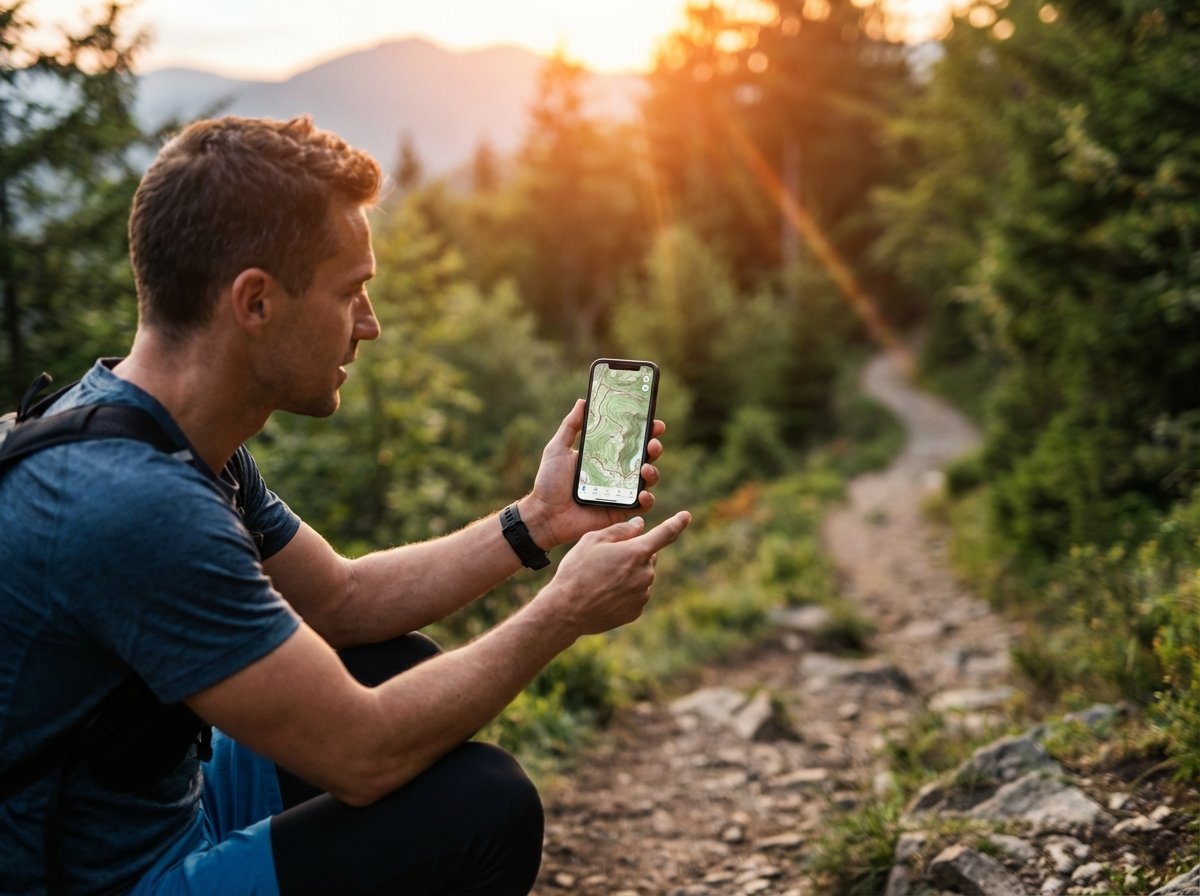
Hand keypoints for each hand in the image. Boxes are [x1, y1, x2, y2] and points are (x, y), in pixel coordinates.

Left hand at [522, 399, 665, 548]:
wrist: (545, 514)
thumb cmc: (549, 482)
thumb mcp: (557, 449)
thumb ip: (570, 426)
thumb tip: (583, 401)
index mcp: (605, 455)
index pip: (630, 439)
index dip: (645, 429)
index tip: (653, 421)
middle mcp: (617, 471)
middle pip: (644, 456)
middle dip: (654, 447)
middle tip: (652, 443)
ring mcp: (622, 491)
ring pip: (648, 479)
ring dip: (653, 471)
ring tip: (645, 468)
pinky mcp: (622, 511)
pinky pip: (643, 505)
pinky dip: (647, 499)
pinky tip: (642, 493)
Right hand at [543, 511, 691, 635]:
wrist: (566, 611)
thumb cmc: (577, 570)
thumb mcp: (592, 540)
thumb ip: (619, 530)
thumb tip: (639, 525)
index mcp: (637, 552)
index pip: (665, 533)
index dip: (677, 523)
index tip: (686, 516)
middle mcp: (646, 574)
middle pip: (648, 556)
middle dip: (634, 553)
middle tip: (607, 558)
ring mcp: (642, 595)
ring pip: (641, 576)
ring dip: (628, 573)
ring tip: (600, 579)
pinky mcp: (636, 611)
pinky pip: (635, 594)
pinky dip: (624, 591)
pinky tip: (604, 594)